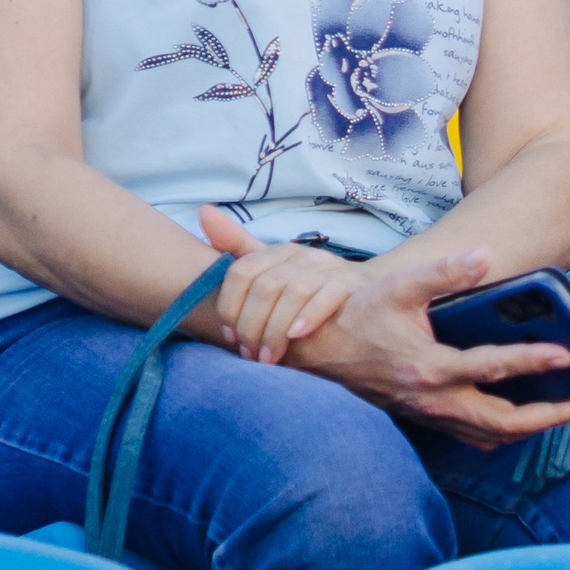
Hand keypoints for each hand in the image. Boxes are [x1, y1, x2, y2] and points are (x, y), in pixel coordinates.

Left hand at [200, 206, 361, 364]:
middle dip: (252, 325)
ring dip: (275, 329)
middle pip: (265, 285)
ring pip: (293, 292)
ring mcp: (327, 268)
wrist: (366, 294)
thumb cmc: (310, 287)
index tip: (228, 336)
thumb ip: (238, 247)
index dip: (229, 305)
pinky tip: (296, 337)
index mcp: (278, 253)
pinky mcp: (350, 285)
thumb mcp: (273, 269)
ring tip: (268, 358)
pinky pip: (327, 296)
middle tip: (248, 354)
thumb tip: (204, 211)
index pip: (242, 271)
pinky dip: (309, 316)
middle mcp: (301, 256)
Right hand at [283, 248, 569, 449]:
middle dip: (550, 417)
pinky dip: (501, 432)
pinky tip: (519, 417)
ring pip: (489, 436)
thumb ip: (443, 272)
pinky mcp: (424, 419)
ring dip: (530, 429)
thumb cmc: (357, 316)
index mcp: (428, 366)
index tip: (567, 355)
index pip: (492, 368)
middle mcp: (432, 399)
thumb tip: (485, 256)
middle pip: (502, 423)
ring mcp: (428, 415)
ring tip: (566, 412)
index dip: (532, 360)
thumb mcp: (398, 287)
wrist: (315, 352)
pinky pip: (471, 437)